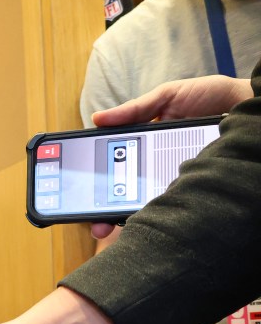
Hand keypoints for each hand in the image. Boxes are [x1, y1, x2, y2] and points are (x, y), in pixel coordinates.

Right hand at [87, 76, 250, 239]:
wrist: (248, 106)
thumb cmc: (210, 98)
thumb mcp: (168, 97)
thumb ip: (135, 109)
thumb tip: (97, 118)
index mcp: (145, 144)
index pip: (114, 166)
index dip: (96, 183)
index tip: (79, 195)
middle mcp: (156, 165)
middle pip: (123, 193)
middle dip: (104, 212)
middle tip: (95, 224)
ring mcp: (174, 178)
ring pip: (144, 203)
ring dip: (123, 216)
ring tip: (109, 226)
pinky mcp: (191, 186)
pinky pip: (171, 202)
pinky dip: (156, 212)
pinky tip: (144, 217)